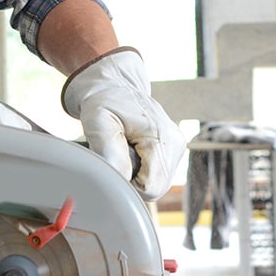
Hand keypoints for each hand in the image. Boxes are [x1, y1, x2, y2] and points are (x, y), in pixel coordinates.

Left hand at [61, 48, 185, 199]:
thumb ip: (109, 152)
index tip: (114, 162)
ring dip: (137, 175)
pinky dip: (143, 170)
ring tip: (125, 150)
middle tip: (118, 154)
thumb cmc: (104, 101)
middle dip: (133, 180)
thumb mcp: (98, 121)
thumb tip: (120, 179)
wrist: (114, 85)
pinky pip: (158, 175)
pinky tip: (133, 151)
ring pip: (157, 185)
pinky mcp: (173, 150)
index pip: (150, 187)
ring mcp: (177, 147)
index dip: (128, 183)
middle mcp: (176, 144)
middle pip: (156, 190)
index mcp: (162, 137)